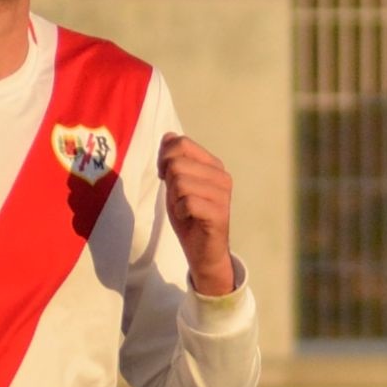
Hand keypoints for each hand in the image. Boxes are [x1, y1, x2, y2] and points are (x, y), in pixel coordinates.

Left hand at [161, 134, 239, 294]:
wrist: (203, 251)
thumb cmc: (189, 216)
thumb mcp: (176, 183)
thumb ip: (173, 160)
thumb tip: (168, 136)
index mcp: (213, 165)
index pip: (181, 143)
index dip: (164, 158)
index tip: (166, 176)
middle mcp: (222, 176)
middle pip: (177, 163)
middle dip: (169, 183)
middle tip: (178, 199)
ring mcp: (223, 194)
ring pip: (180, 182)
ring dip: (174, 199)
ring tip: (185, 209)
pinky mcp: (219, 213)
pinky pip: (187, 202)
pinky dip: (180, 212)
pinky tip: (189, 218)